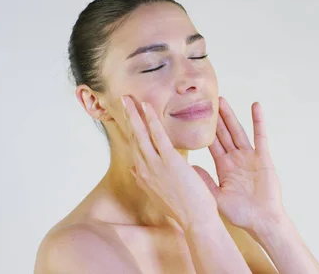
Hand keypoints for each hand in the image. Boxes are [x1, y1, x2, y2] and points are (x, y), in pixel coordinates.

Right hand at [121, 96, 217, 229]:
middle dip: (128, 117)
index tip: (127, 117)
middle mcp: (144, 168)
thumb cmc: (181, 209)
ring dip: (134, 114)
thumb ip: (144, 180)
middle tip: (122, 99)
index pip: (134, 147)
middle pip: (133, 137)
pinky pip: (157, 136)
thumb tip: (134, 169)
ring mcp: (155, 164)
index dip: (130, 130)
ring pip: (141, 134)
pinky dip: (151, 119)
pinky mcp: (169, 161)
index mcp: (143, 175)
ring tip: (128, 97)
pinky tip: (147, 106)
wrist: (195, 220)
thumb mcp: (157, 194)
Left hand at [194, 97, 284, 231]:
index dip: (204, 131)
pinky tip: (255, 106)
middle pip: (223, 133)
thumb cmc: (241, 214)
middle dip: (215, 118)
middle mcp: (236, 159)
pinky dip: (258, 121)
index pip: (211, 144)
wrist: (262, 221)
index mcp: (224, 167)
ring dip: (230, 115)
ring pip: (237, 131)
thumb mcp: (216, 197)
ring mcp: (249, 157)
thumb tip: (189, 167)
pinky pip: (260, 136)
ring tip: (222, 99)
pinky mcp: (263, 158)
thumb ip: (204, 181)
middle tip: (206, 100)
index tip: (194, 117)